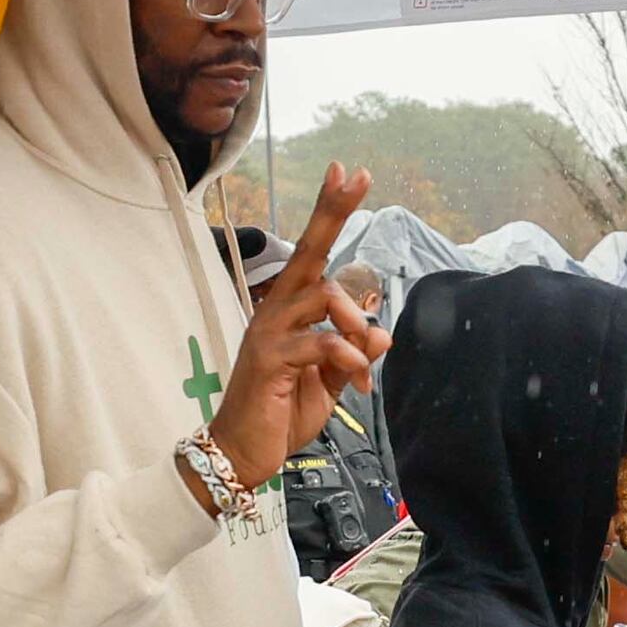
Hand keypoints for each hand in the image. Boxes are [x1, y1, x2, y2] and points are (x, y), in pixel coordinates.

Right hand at [202, 165, 387, 495]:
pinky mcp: (270, 359)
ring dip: (354, 322)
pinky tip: (357, 380)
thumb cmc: (280, 414)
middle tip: (358, 175)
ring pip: (322, 295)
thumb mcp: (329, 381)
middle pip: (309, 251)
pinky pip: (319, 343)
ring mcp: (269, 332)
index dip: (329, 213)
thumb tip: (383, 332)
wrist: (244, 453)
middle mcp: (275, 312)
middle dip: (334, 212)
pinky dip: (346, 357)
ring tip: (362, 359)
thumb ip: (353, 353)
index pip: (312, 253)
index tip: (348, 174)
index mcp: (288, 311)